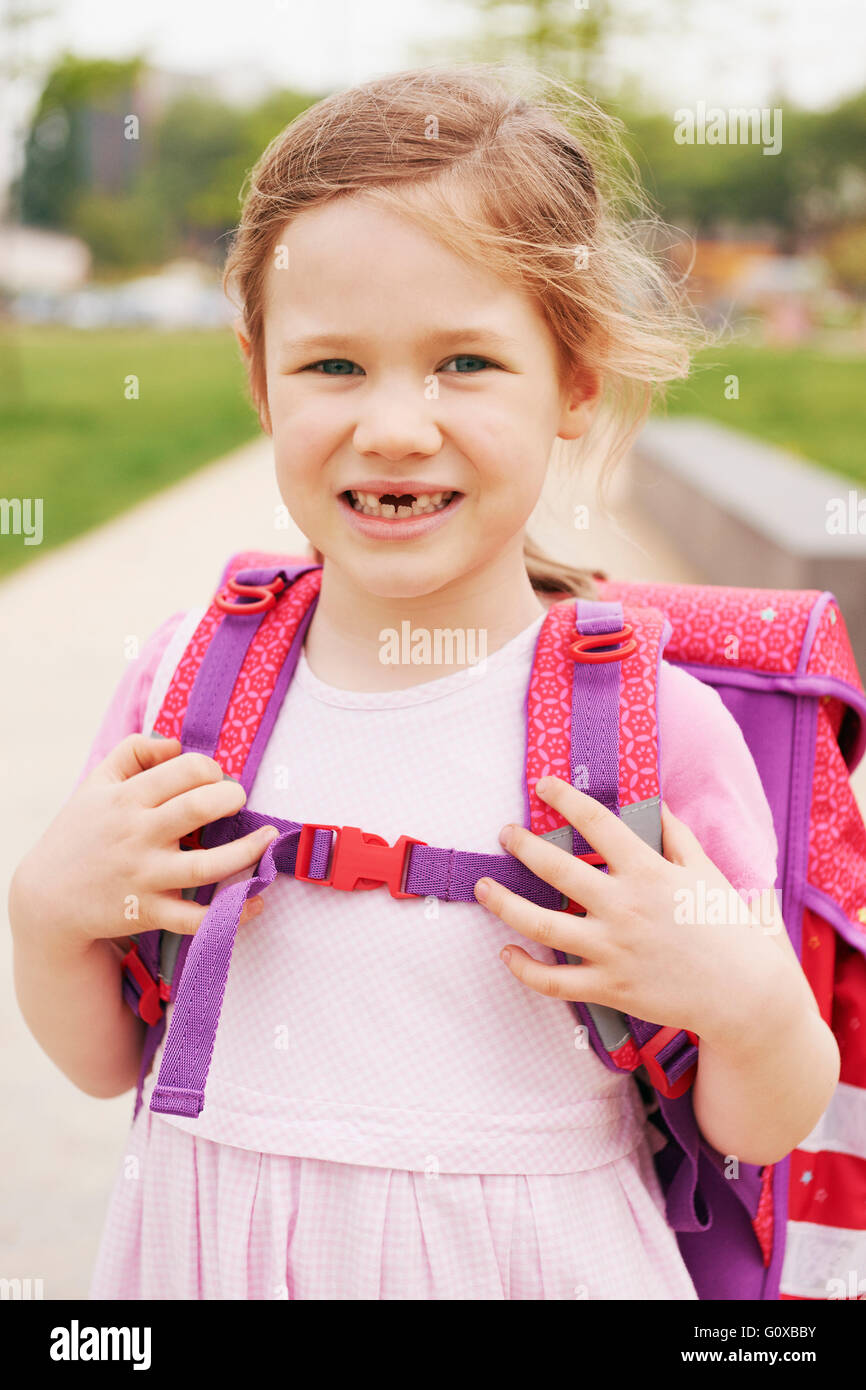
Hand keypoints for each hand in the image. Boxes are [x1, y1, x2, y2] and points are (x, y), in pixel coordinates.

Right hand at [13, 734, 279, 951]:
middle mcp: (138, 836)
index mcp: (127, 799)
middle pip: (198, 809)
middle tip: (238, 801)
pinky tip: (256, 900)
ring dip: (246, 852)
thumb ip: (134, 752)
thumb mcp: (96, 783)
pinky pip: (196, 918)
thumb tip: (177, 744)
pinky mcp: (148, 912)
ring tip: (268, 839)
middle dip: (231, 798)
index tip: (214, 778)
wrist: (47, 898)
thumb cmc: (81, 833)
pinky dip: (232, 912)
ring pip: (206, 866)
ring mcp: (145, 877)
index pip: (184, 770)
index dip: (211, 769)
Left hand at [473, 776, 794, 1049]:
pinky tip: (507, 952)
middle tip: (505, 834)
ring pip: (541, 925)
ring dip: (504, 903)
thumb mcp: (707, 872)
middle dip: (523, 846)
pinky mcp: (609, 988)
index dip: (565, 799)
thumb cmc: (728, 930)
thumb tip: (654, 805)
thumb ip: (677, 837)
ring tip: (483, 887)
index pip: (597, 824)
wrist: (746, 994)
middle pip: (556, 870)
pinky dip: (523, 969)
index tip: (544, 786)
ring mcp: (613, 950)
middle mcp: (624, 908)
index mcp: (649, 873)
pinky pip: (553, 981)